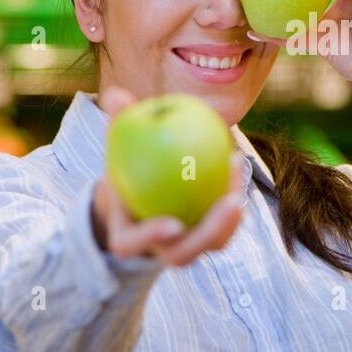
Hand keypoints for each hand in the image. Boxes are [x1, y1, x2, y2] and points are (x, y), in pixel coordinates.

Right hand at [90, 87, 244, 267]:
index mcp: (126, 236)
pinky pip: (222, 222)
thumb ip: (116, 124)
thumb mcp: (117, 145)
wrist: (136, 188)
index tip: (173, 224)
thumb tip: (115, 96)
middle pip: (181, 255)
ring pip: (211, 243)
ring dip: (228, 219)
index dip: (151, 238)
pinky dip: (229, 193)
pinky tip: (235, 162)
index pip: (132, 244)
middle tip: (231, 204)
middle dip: (208, 234)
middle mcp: (156, 249)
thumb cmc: (125, 164)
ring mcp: (184, 245)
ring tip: (236, 178)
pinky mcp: (206, 234)